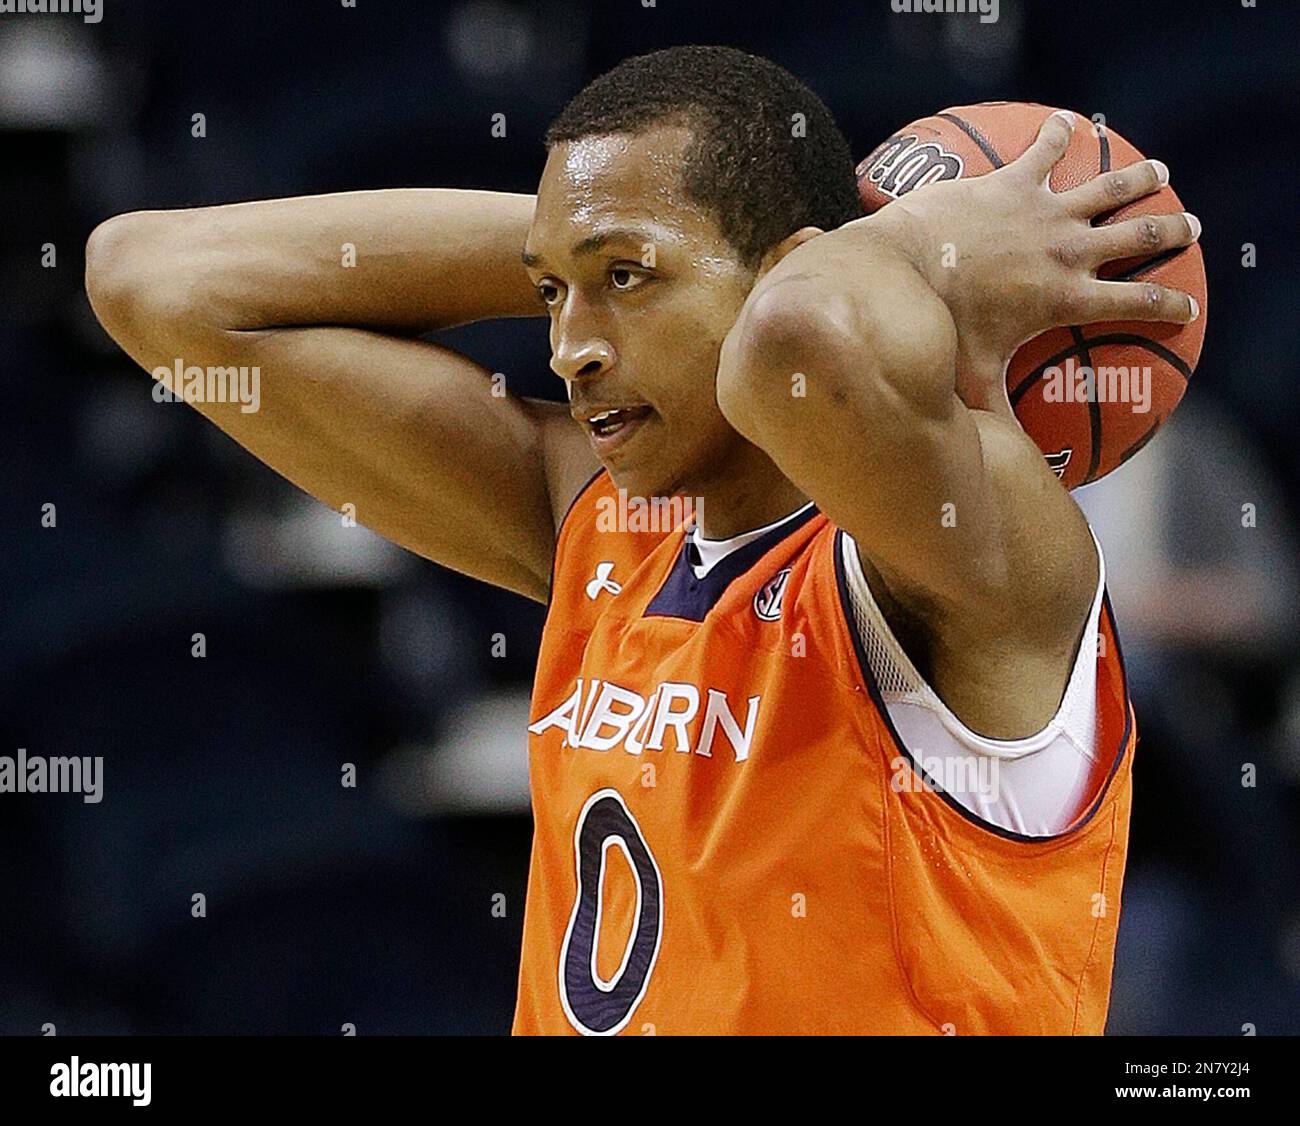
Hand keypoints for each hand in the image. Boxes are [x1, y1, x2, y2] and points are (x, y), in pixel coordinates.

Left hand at [865, 110, 1200, 408]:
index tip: (1185, 310)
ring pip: (1109, 187)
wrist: (901, 269)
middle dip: (1171, 234)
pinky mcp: (1011, 181)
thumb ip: (994, 420)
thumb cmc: (936, 329)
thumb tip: (1002, 465)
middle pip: (1139, 238)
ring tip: (1159, 172)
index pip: (1135, 306)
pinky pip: (1044, 150)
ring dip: (1139, 179)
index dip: (1166, 308)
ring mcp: (1042, 211)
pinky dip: (1057, 134)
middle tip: (1191, 229)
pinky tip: (1065, 122)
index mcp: (1065, 298)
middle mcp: (1066, 250)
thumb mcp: (971, 381)